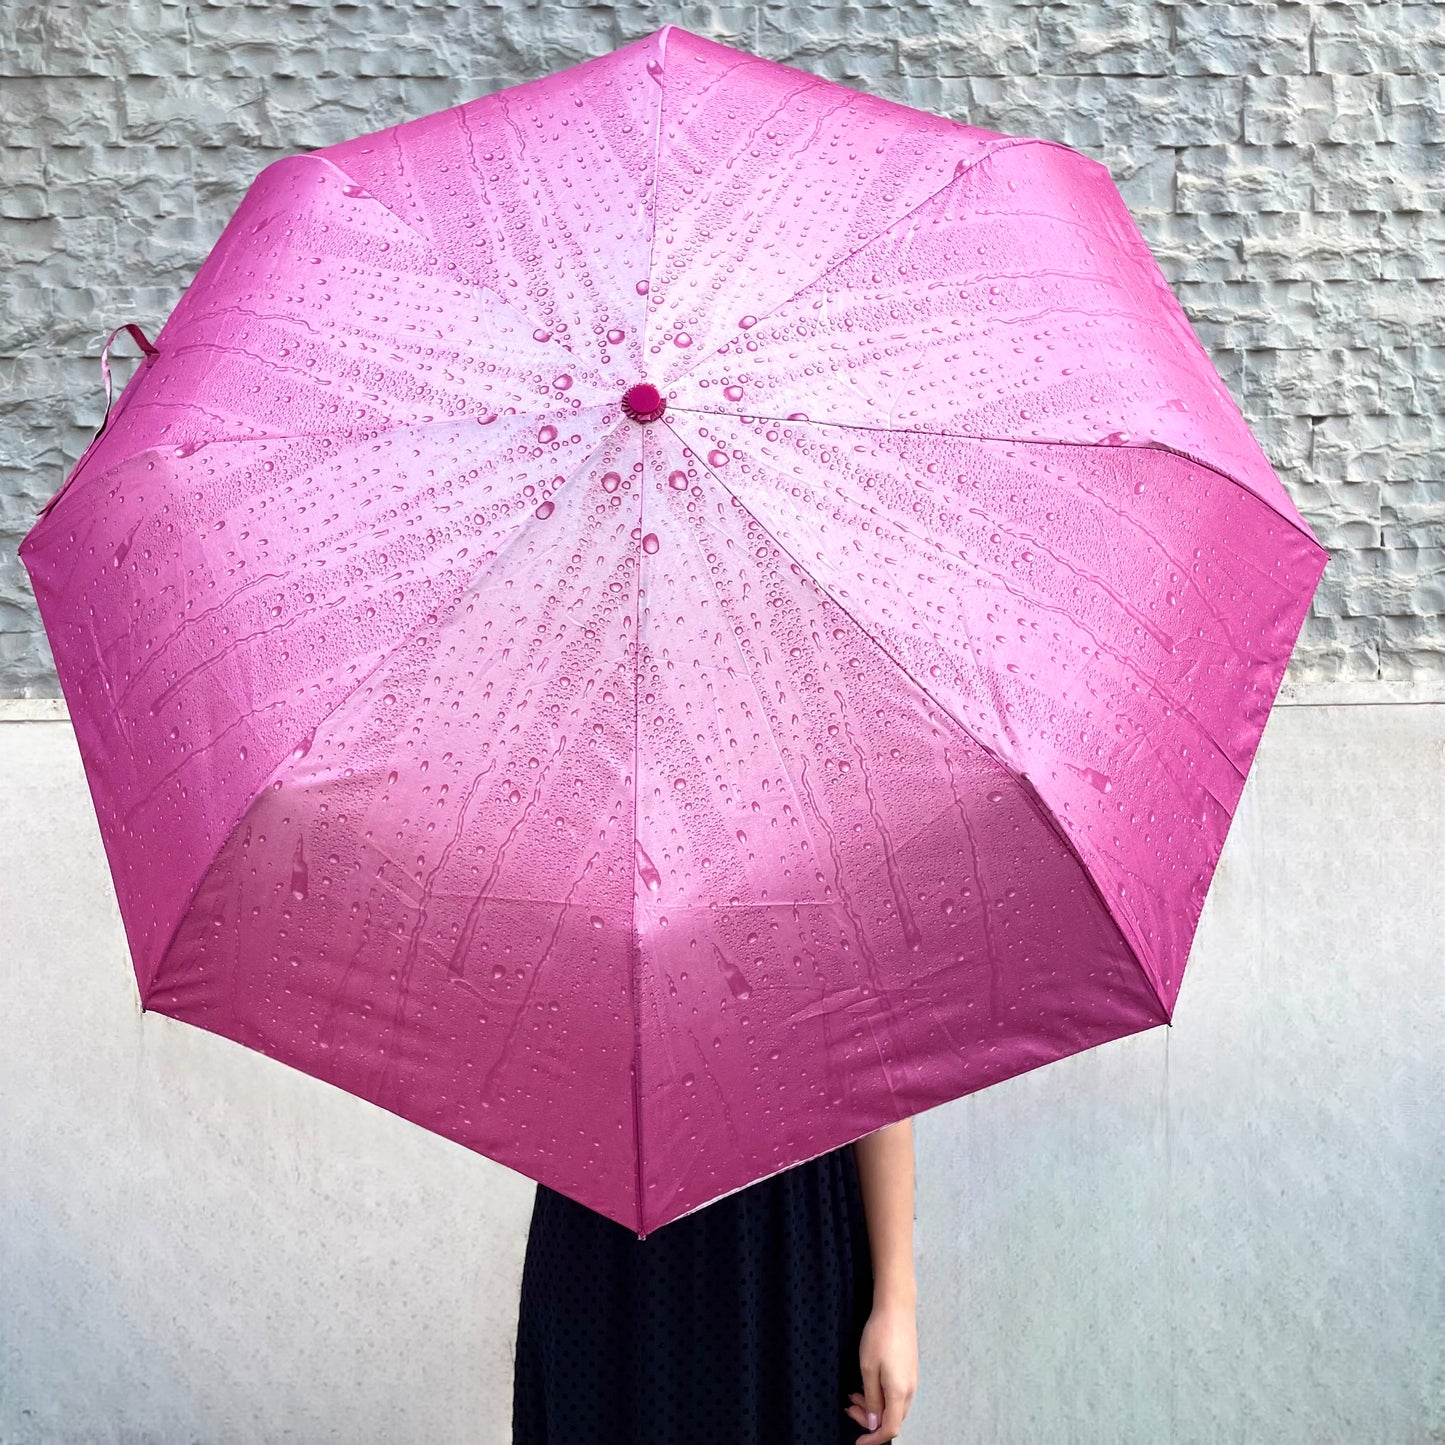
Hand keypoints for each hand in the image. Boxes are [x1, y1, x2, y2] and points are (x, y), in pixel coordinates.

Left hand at [844, 1294, 917, 1441]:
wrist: (896, 1308)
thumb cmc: (880, 1336)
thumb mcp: (868, 1369)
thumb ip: (872, 1399)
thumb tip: (874, 1424)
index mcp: (899, 1392)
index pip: (890, 1429)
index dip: (874, 1439)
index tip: (858, 1441)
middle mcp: (909, 1390)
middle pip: (892, 1419)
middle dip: (870, 1420)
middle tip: (850, 1407)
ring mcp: (911, 1379)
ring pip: (894, 1406)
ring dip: (874, 1406)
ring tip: (854, 1395)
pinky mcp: (909, 1369)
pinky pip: (896, 1393)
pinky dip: (881, 1395)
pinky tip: (867, 1385)